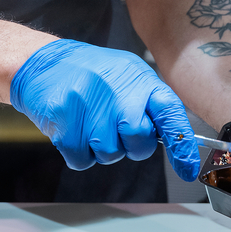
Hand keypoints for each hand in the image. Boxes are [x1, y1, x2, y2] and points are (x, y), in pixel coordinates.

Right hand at [10, 39, 200, 179]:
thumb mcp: (127, 74)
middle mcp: (118, 93)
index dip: (182, 144)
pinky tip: (74, 128)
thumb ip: (150, 102)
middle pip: (140, 142)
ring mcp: (91, 109)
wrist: (43, 63)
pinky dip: (78, 152)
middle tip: (115, 128)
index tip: (187, 168)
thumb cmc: (90, 72)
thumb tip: (175, 137)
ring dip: (101, 148)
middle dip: (131, 145)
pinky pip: (82, 160)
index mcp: (139, 80)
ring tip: (89, 121)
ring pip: (110, 155)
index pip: (171, 114)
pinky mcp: (66, 126)